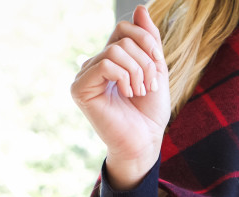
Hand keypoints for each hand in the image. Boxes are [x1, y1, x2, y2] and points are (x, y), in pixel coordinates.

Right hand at [71, 5, 169, 189]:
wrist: (145, 142)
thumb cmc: (149, 112)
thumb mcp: (156, 69)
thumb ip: (148, 40)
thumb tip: (140, 7)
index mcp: (111, 59)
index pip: (124, 29)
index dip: (146, 42)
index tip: (158, 68)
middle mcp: (94, 64)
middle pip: (122, 39)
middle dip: (145, 61)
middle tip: (149, 86)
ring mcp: (85, 76)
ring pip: (115, 50)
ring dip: (137, 71)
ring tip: (139, 92)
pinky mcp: (80, 89)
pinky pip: (105, 64)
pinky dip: (123, 76)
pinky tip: (127, 93)